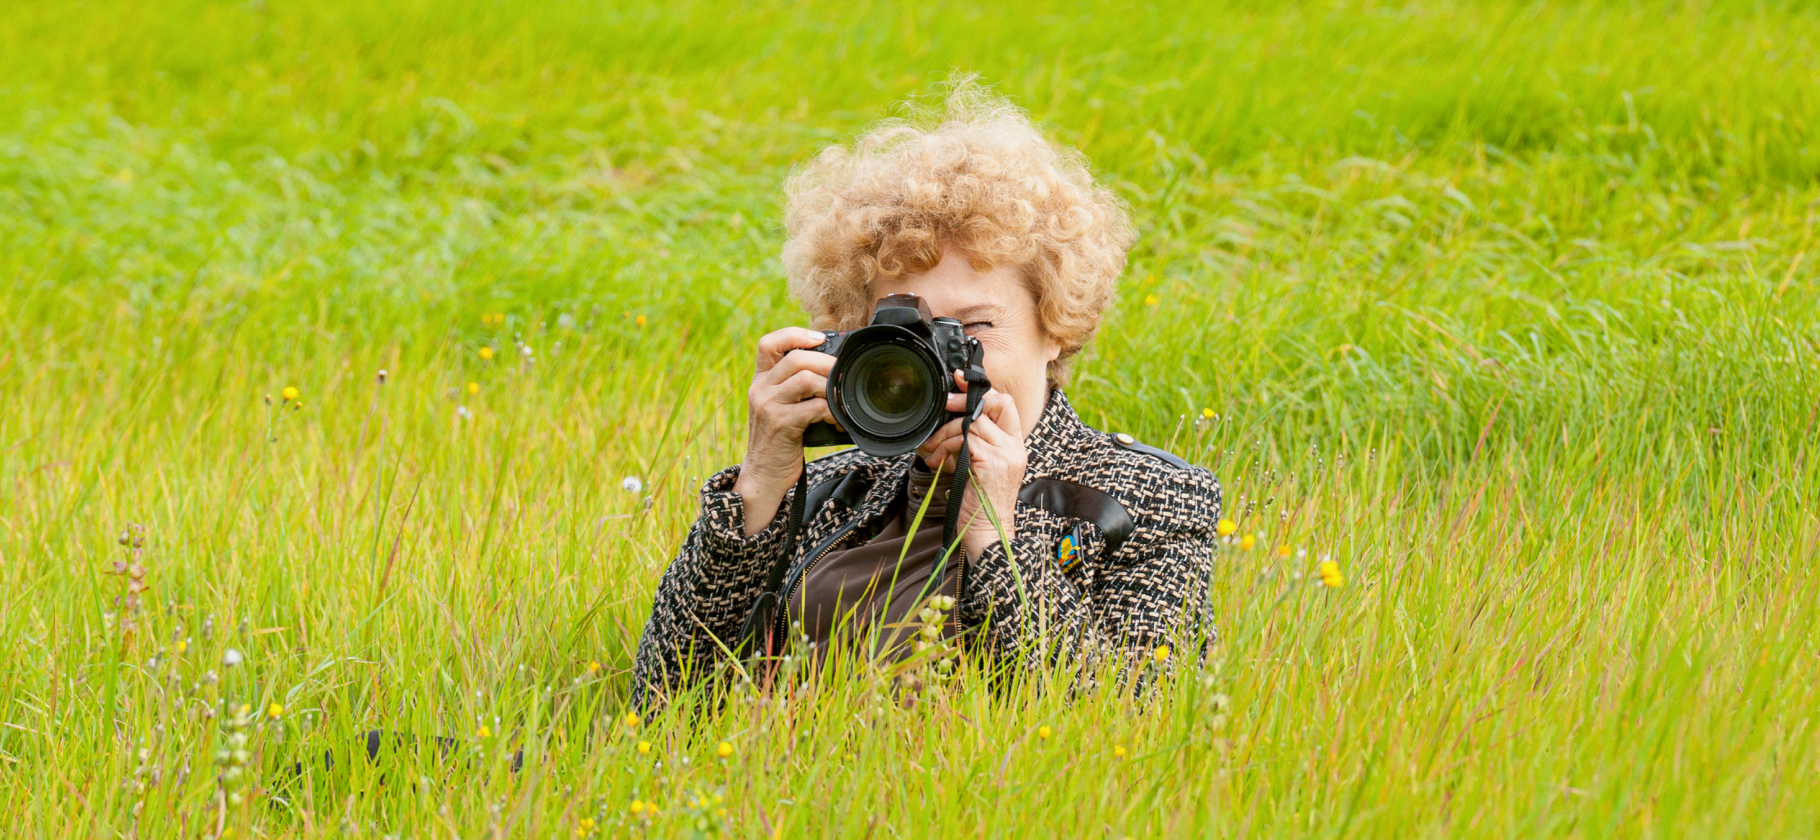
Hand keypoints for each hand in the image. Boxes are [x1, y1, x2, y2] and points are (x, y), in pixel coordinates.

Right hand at [733, 327, 836, 534]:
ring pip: (806, 378)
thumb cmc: (780, 441)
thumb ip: (794, 388)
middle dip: (826, 363)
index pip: (768, 343)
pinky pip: (815, 406)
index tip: (819, 338)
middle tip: (842, 375)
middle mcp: (761, 389)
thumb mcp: (779, 408)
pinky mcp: (781, 423)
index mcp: (760, 381)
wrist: (763, 476)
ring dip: (831, 387)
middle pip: (796, 358)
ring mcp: (769, 405)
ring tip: (840, 400)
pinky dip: (833, 412)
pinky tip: (838, 421)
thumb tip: (832, 371)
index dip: (794, 334)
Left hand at [916, 373, 1026, 560]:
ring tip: (933, 451)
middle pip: (991, 405)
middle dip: (962, 402)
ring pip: (972, 423)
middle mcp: (1014, 448)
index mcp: (1014, 446)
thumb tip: (952, 423)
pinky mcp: (989, 464)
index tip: (960, 382)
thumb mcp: (979, 468)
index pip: (1005, 404)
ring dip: (946, 434)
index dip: (983, 391)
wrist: (987, 534)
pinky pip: (965, 440)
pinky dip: (947, 447)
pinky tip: (939, 462)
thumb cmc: (980, 505)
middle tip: (943, 406)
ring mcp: (1004, 455)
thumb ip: (974, 445)